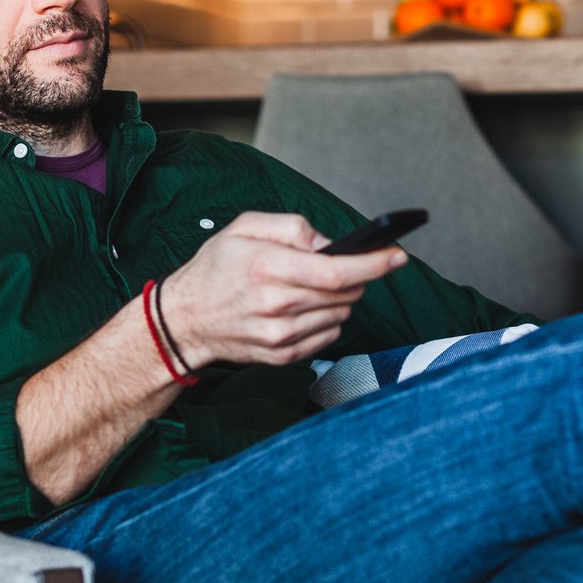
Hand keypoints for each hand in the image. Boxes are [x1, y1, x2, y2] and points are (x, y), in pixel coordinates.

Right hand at [156, 212, 404, 368]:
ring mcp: (280, 336)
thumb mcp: (244, 228)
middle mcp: (276, 305)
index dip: (374, 264)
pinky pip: (329, 335)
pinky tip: (301, 309)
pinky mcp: (283, 355)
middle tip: (338, 266)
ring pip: (341, 314)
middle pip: (345, 294)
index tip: (397, 256)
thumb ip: (291, 227)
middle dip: (353, 276)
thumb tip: (329, 243)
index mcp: (267, 267)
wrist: (184, 322)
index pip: (336, 271)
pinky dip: (325, 319)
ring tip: (307, 288)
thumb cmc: (215, 270)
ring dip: (337, 299)